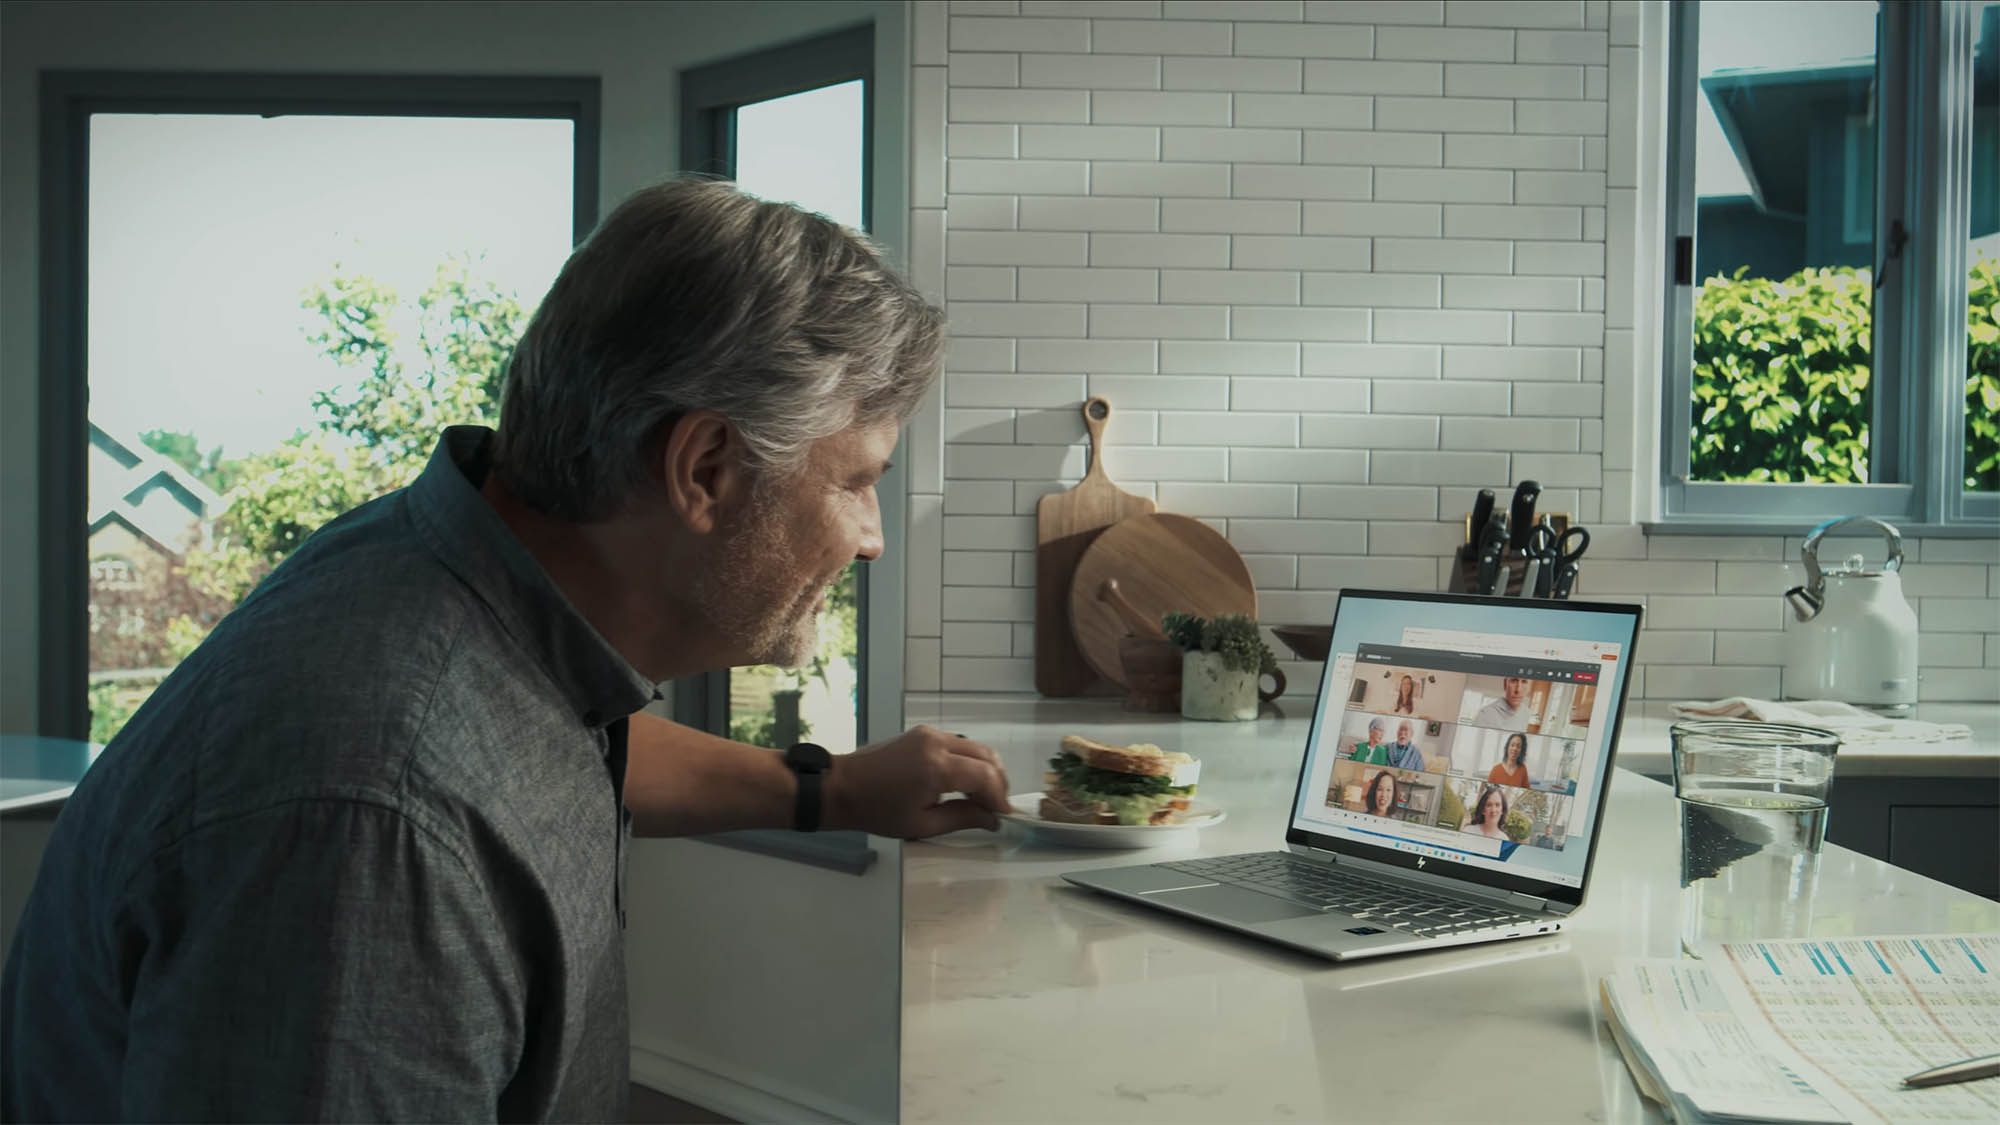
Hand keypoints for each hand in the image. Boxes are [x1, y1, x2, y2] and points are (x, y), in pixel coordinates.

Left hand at [822, 725, 1010, 838]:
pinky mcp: (923, 733)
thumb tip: (992, 819)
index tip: (1003, 816)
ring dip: (986, 770)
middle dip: (998, 782)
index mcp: (936, 768)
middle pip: (987, 756)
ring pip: (975, 747)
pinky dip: (970, 761)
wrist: (841, 787)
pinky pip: (959, 743)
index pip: (986, 776)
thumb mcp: (921, 824)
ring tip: (982, 797)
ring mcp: (929, 733)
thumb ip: (962, 819)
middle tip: (996, 806)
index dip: (999, 797)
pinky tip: (964, 782)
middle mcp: (937, 743)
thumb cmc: (877, 812)